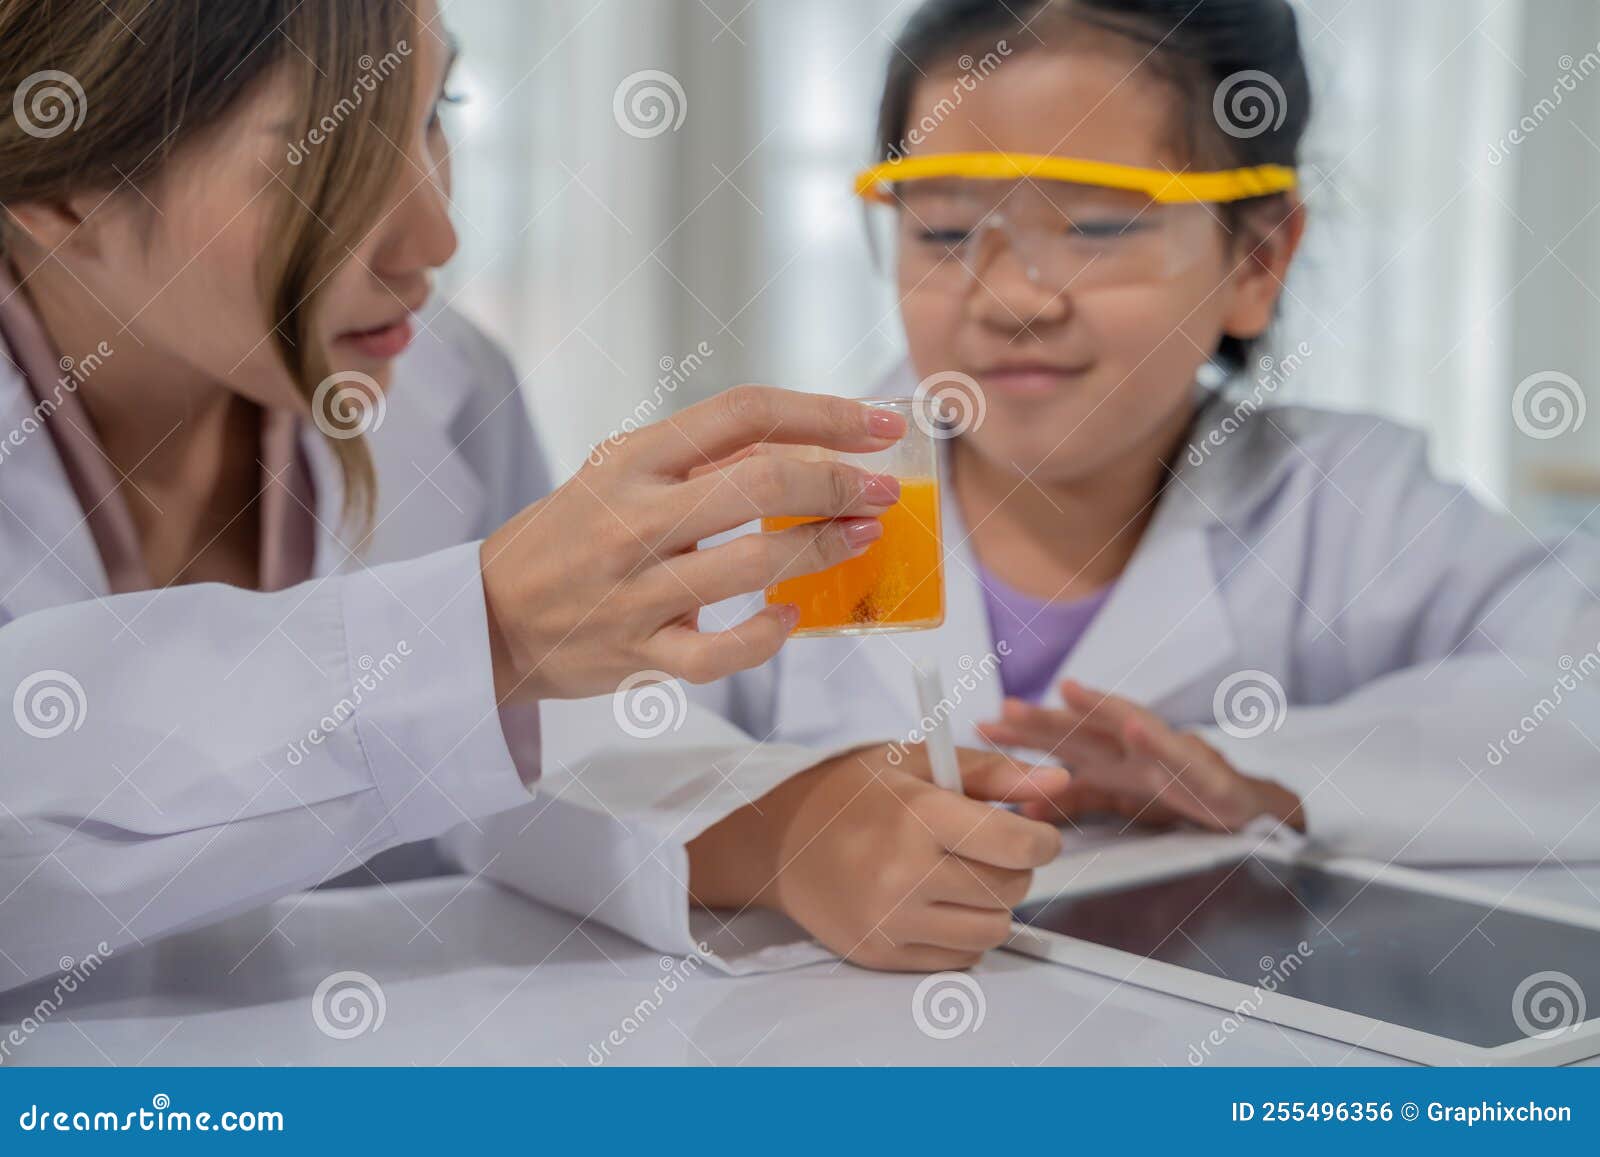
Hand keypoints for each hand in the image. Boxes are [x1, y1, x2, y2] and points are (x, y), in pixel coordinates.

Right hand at [480, 386, 907, 700]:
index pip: (742, 412)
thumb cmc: (566, 540)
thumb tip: (804, 445)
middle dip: (840, 482)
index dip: (824, 412)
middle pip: (762, 481)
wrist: (485, 618)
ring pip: (754, 563)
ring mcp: (635, 591)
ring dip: (824, 547)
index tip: (879, 423)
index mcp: (630, 461)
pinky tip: (788, 617)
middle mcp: (632, 519)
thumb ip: (695, 461)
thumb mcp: (613, 475)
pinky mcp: (638, 655)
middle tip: (878, 491)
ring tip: (859, 537)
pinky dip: (766, 636)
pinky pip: (720, 652)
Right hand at [687, 742, 1066, 970]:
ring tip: (963, 876)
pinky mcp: (881, 954)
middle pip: (1010, 889)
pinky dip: (963, 934)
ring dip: (992, 905)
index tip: (1036, 833)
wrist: (780, 841)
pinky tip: (937, 903)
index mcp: (917, 815)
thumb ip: (993, 772)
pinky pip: (959, 959)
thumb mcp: (919, 762)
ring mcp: (890, 920)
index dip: (1042, 839)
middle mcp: (903, 872)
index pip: (1018, 845)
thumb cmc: (853, 794)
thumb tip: (1059, 780)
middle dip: (1015, 868)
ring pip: (993, 930)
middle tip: (988, 849)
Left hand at [975, 680, 1302, 832]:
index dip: (1022, 734)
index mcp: (1111, 758)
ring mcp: (1168, 754)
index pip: (1061, 742)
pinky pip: (1179, 755)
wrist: (1243, 809)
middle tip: (1007, 709)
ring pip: (1130, 727)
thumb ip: (1075, 801)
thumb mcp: (1119, 801)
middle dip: (1046, 719)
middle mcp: (1134, 748)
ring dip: (1100, 708)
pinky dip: (1159, 740)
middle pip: (1085, 729)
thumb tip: (1023, 810)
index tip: (982, 726)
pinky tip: (1136, 728)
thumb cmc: (1178, 794)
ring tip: (1069, 691)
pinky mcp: (1203, 770)